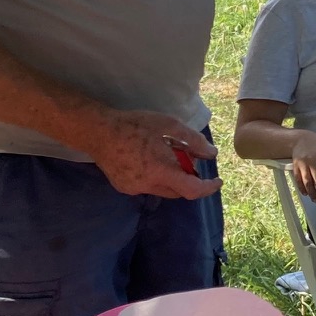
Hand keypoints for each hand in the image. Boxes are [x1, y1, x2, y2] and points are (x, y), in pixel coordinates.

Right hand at [95, 110, 220, 200]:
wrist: (98, 131)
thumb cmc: (135, 125)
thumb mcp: (169, 125)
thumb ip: (193, 141)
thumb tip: (211, 154)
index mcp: (159, 171)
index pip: (191, 190)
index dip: (208, 188)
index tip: (217, 181)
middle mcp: (146, 186)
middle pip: (178, 190)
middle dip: (189, 178)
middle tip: (188, 157)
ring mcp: (133, 189)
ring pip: (163, 189)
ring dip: (173, 178)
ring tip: (169, 155)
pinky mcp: (124, 187)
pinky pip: (149, 186)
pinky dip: (158, 177)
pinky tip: (151, 159)